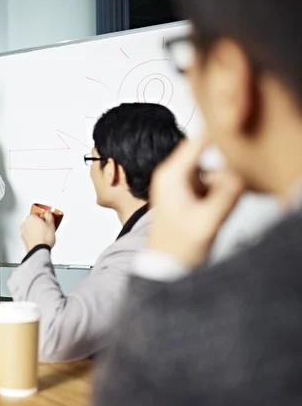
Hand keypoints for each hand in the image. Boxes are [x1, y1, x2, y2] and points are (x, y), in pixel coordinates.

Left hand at [21, 211, 55, 252]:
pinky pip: (28, 234)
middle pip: (32, 220)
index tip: (46, 219)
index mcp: (31, 218)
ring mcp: (23, 231)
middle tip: (45, 227)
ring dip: (35, 229)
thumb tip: (48, 212)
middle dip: (38, 223)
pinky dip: (32, 235)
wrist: (39, 250)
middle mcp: (25, 223)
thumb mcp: (51, 224)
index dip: (43, 216)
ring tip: (43, 234)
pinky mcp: (23, 239)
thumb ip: (49, 215)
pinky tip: (39, 238)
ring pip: (29, 227)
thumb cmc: (44, 238)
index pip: (37, 213)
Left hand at [147, 136, 244, 267]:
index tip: (235, 145)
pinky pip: (211, 184)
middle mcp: (172, 176)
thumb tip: (239, 178)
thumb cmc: (176, 248)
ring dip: (223, 185)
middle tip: (223, 195)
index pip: (196, 142)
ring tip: (216, 210)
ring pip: (212, 171)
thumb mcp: (205, 224)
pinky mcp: (188, 194)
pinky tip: (216, 211)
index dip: (218, 138)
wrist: (166, 267)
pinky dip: (220, 193)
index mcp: (170, 176)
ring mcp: (180, 185)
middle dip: (223, 170)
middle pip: (206, 154)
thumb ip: (225, 198)